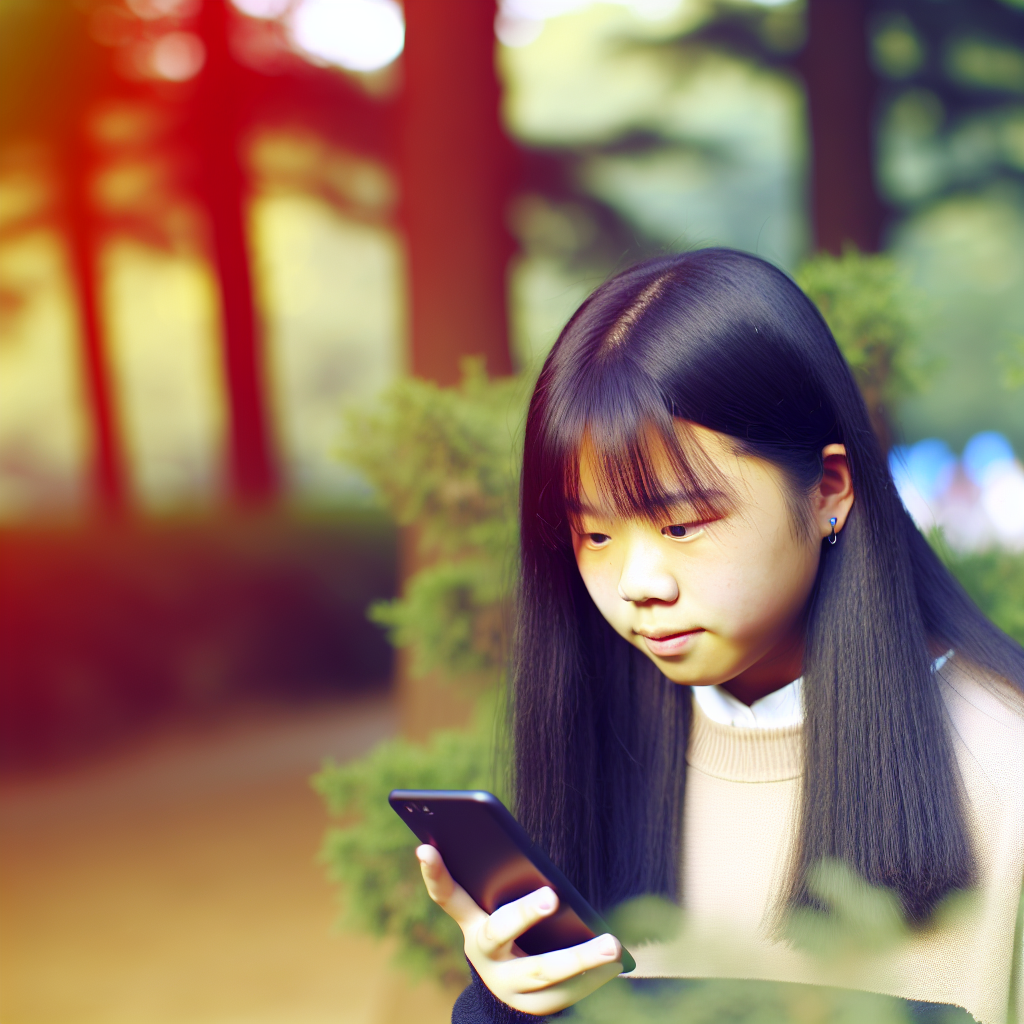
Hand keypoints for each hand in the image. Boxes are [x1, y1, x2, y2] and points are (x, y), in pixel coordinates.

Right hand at [416, 845, 622, 1015]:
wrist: (511, 994)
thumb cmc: (512, 931)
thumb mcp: (497, 909)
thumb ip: (501, 883)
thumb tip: (518, 854)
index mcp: (471, 924)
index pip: (447, 896)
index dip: (435, 874)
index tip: (425, 847)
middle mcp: (482, 956)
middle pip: (499, 933)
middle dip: (524, 913)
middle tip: (551, 895)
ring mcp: (505, 987)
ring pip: (539, 972)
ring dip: (578, 958)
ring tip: (610, 944)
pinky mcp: (531, 1008)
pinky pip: (563, 996)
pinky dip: (591, 979)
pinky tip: (616, 963)